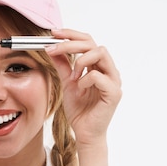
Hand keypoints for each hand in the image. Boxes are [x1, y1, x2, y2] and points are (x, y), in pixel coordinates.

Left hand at [45, 28, 121, 149]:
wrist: (85, 133)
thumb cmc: (80, 110)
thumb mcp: (67, 83)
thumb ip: (62, 65)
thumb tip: (52, 48)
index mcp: (99, 66)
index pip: (88, 41)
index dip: (71, 34)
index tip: (53, 33)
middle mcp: (109, 70)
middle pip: (93, 44)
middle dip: (71, 43)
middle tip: (53, 47)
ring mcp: (114, 80)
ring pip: (100, 53)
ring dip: (80, 61)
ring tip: (72, 76)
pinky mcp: (114, 92)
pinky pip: (98, 76)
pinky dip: (85, 79)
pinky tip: (80, 88)